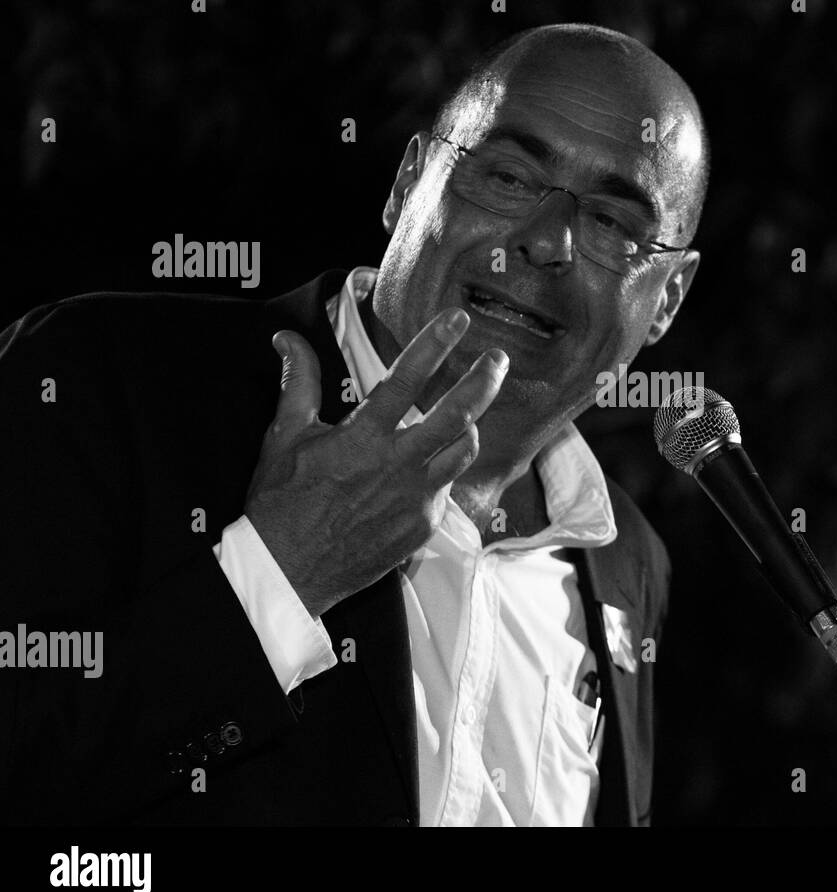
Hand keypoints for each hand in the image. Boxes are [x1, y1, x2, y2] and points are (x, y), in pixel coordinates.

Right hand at [243, 308, 506, 616]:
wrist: (288, 571)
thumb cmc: (282, 504)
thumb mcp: (284, 436)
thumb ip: (298, 383)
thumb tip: (289, 340)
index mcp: (363, 437)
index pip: (406, 378)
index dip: (434, 344)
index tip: (458, 319)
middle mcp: (398, 464)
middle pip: (458, 415)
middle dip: (483, 382)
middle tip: (498, 360)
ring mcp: (416, 497)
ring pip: (464, 451)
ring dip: (470, 427)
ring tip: (469, 415)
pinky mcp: (423, 525)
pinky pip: (446, 488)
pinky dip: (443, 470)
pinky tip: (431, 466)